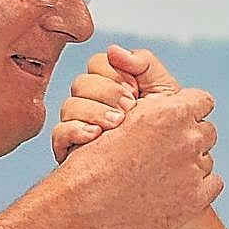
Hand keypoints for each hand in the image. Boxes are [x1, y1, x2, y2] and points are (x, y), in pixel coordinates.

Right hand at [54, 45, 181, 162]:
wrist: (164, 177)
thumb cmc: (169, 134)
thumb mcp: (165, 94)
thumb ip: (145, 64)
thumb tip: (115, 51)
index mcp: (113, 85)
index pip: (99, 63)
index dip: (116, 74)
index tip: (136, 91)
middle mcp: (92, 103)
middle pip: (82, 82)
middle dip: (108, 93)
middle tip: (130, 108)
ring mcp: (79, 126)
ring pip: (69, 105)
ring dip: (96, 112)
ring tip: (117, 125)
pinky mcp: (71, 150)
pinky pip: (59, 133)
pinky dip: (77, 131)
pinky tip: (96, 137)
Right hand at [62, 88, 221, 228]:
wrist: (89, 206)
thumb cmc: (96, 162)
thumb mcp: (122, 118)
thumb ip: (153, 107)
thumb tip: (170, 102)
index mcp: (170, 112)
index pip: (202, 100)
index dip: (189, 110)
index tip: (177, 120)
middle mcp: (187, 137)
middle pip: (207, 130)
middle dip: (190, 137)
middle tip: (166, 150)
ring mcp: (194, 169)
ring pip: (207, 159)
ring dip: (191, 163)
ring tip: (162, 174)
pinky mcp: (197, 197)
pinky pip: (213, 183)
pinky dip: (197, 187)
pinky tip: (172, 190)